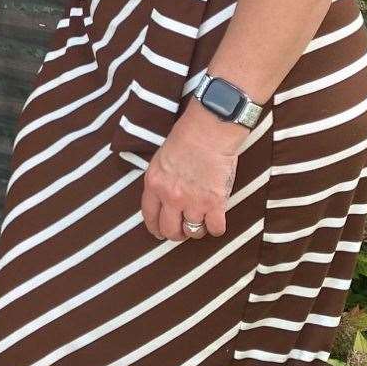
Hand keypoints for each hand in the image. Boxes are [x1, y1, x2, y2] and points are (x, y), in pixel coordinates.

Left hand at [141, 99, 244, 240]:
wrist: (208, 131)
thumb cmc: (185, 139)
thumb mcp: (160, 160)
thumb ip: (159, 182)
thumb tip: (162, 201)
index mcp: (154, 184)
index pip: (150, 216)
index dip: (155, 228)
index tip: (159, 233)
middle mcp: (171, 197)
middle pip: (170, 230)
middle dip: (176, 234)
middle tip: (182, 231)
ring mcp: (193, 202)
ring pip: (193, 232)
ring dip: (197, 229)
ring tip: (201, 219)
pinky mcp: (215, 203)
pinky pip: (215, 229)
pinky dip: (216, 227)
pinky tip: (216, 219)